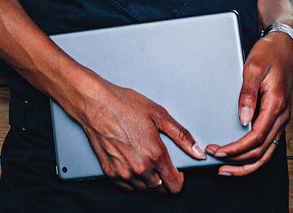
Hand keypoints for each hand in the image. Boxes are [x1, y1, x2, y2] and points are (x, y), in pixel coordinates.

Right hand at [77, 81, 206, 192]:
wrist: (95, 104)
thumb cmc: (124, 105)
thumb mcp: (159, 114)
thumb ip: (182, 136)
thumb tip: (198, 151)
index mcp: (155, 154)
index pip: (175, 185)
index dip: (180, 179)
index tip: (178, 171)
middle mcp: (140, 168)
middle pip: (160, 189)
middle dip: (164, 178)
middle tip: (159, 160)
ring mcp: (124, 173)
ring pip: (144, 188)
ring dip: (148, 179)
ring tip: (144, 158)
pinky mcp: (110, 173)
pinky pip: (128, 186)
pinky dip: (133, 179)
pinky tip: (132, 162)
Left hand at [207, 30, 292, 175]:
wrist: (283, 46)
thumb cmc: (268, 54)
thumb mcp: (253, 68)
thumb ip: (247, 94)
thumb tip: (243, 119)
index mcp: (275, 105)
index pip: (255, 137)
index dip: (236, 149)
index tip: (219, 151)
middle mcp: (281, 116)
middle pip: (261, 150)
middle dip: (237, 160)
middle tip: (216, 159)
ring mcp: (281, 119)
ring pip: (267, 152)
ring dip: (246, 164)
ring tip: (226, 169)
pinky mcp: (277, 118)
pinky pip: (268, 145)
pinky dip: (254, 156)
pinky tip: (240, 158)